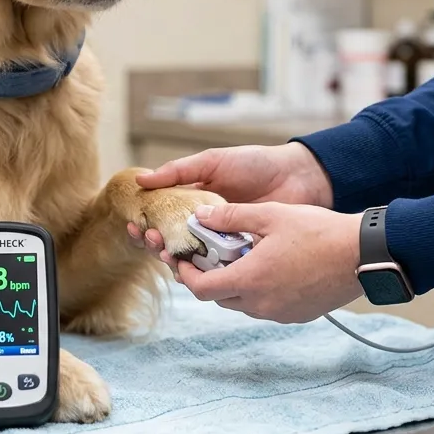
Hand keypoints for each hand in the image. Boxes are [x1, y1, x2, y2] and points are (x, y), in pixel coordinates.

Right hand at [127, 143, 331, 255]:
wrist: (298, 177)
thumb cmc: (255, 164)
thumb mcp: (213, 161)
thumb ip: (179, 171)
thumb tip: (140, 180)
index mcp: (193, 201)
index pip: (161, 217)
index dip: (145, 224)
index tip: (136, 227)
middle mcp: (205, 224)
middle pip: (172, 241)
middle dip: (157, 244)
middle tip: (153, 241)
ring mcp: (222, 241)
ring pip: (192, 258)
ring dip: (176, 259)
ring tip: (170, 255)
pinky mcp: (241, 255)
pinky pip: (220, 268)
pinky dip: (205, 272)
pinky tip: (195, 270)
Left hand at [170, 203, 362, 323]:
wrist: (362, 255)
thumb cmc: (318, 232)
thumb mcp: (270, 215)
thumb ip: (231, 217)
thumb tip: (201, 216)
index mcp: (249, 280)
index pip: (201, 289)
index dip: (186, 275)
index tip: (182, 261)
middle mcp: (260, 304)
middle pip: (220, 297)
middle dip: (210, 277)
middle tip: (213, 254)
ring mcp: (279, 313)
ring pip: (242, 303)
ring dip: (236, 284)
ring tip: (245, 257)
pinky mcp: (296, 316)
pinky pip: (266, 307)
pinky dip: (259, 291)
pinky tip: (271, 268)